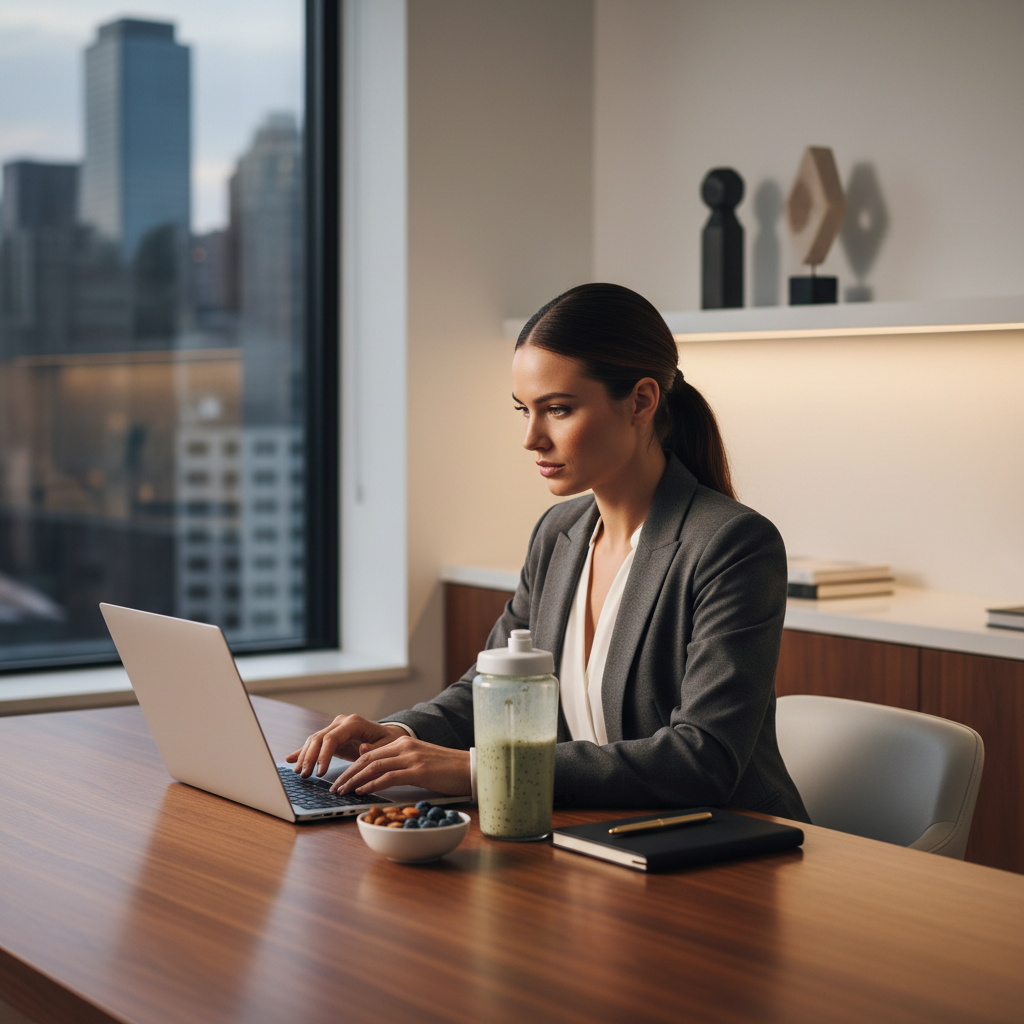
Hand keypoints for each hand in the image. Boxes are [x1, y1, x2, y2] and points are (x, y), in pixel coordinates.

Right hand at [285, 715, 407, 777]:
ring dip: (304, 756)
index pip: (332, 738)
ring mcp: (335, 727)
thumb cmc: (389, 741)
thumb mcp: (387, 746)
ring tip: (299, 772)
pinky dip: (302, 751)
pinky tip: (290, 758)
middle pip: (319, 738)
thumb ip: (374, 749)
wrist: (389, 735)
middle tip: (304, 775)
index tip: (320, 772)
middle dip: (309, 757)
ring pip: (314, 740)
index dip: (323, 755)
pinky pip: (314, 743)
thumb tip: (363, 748)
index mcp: (354, 723)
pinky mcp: (331, 736)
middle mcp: (342, 722)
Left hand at [330, 735, 470, 796]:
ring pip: (374, 767)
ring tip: (342, 791)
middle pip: (367, 758)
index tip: (340, 780)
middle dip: (348, 774)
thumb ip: (397, 761)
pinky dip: (372, 784)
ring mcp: (411, 757)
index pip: (370, 753)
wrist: (470, 768)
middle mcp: (405, 747)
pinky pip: (389, 777)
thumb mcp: (419, 760)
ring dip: (354, 780)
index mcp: (403, 743)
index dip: (352, 767)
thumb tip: (373, 765)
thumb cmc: (446, 769)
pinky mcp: (418, 770)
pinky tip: (362, 791)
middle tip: (335, 787)